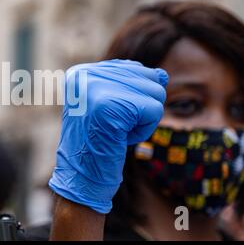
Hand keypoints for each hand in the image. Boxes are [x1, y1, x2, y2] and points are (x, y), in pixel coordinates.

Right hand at [49, 59, 167, 213]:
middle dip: (140, 109)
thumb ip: (134, 85)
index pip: (132, 68)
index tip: (107, 117)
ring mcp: (96, 89)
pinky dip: (145, 130)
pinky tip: (122, 138)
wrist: (81, 176)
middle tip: (113, 127)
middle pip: (147, 78)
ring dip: (144, 120)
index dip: (132, 98)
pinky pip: (154, 110)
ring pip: (155, 93)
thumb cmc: (97, 143)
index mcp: (80, 73)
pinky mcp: (111, 106)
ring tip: (117, 131)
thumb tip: (163, 75)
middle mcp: (85, 75)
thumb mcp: (113, 106)